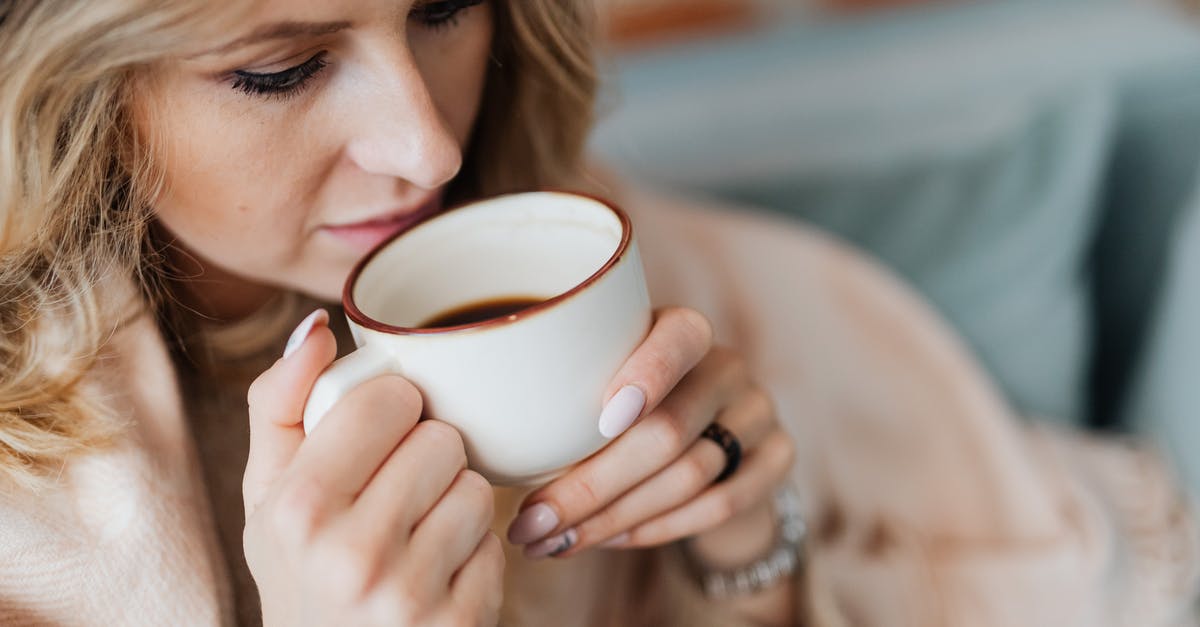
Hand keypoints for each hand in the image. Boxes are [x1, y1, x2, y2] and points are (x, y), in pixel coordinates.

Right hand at [242, 309, 503, 626]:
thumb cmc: (301, 574)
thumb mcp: (267, 497)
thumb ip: (280, 405)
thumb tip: (317, 327)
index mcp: (296, 508)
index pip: (388, 399)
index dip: (390, 412)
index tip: (376, 440)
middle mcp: (351, 553)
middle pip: (441, 438)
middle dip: (424, 458)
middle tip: (395, 496)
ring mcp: (409, 594)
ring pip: (475, 487)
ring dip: (453, 505)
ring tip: (414, 537)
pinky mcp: (460, 624)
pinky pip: (497, 544)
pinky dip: (472, 555)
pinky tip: (435, 577)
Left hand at [505, 307, 794, 558]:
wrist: (714, 441)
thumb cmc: (628, 408)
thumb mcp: (601, 381)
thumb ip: (564, 390)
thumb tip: (485, 427)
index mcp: (683, 330)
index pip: (678, 337)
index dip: (646, 374)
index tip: (601, 419)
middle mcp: (727, 365)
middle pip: (667, 431)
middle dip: (591, 486)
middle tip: (531, 523)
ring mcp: (758, 412)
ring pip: (689, 476)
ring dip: (613, 518)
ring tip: (553, 542)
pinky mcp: (778, 459)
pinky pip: (718, 505)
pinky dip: (655, 530)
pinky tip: (608, 541)